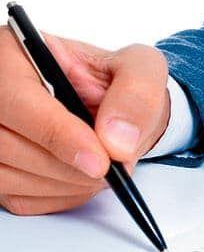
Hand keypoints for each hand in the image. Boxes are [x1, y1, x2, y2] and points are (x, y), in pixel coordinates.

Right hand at [0, 27, 169, 214]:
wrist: (114, 111)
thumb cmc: (117, 81)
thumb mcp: (141, 69)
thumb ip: (136, 94)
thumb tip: (118, 140)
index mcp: (15, 54)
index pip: (18, 99)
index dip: (57, 134)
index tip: (100, 160)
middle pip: (5, 143)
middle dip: (68, 166)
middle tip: (110, 169)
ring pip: (8, 176)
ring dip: (66, 183)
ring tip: (102, 168)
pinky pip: (20, 197)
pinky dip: (61, 195)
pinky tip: (83, 176)